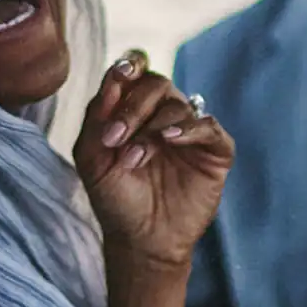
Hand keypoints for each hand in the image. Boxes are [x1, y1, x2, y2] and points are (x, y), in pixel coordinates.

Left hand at [73, 49, 233, 266]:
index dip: (130, 66)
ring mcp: (190, 132)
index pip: (135, 72)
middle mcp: (163, 115)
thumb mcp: (92, 158)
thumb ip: (97, 117)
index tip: (120, 75)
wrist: (140, 240)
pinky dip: (190, 128)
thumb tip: (114, 79)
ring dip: (153, 127)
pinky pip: (209, 127)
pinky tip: (171, 140)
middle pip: (156, 84)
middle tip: (115, 137)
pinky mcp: (214, 152)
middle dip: (133, 107)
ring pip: (179, 105)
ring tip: (135, 158)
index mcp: (133, 110)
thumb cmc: (115, 198)